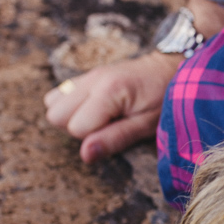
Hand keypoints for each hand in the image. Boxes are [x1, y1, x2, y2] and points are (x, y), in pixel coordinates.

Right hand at [44, 51, 182, 162]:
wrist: (170, 68)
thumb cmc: (163, 98)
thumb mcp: (146, 124)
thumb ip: (115, 139)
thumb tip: (85, 155)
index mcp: (108, 91)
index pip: (76, 127)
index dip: (94, 137)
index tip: (116, 129)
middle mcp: (92, 80)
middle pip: (56, 115)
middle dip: (77, 127)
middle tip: (106, 125)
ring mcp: (87, 76)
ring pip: (53, 103)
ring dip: (70, 116)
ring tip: (100, 117)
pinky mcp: (87, 76)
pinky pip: (60, 94)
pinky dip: (70, 105)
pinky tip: (94, 108)